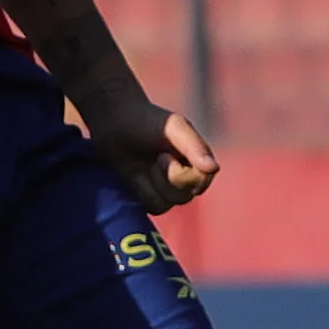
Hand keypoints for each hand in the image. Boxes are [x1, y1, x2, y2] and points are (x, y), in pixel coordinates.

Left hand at [88, 96, 219, 212]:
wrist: (114, 121)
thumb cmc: (146, 121)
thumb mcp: (175, 128)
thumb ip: (195, 147)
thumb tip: (214, 168)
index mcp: (199, 160)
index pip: (201, 182)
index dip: (180, 174)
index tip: (164, 154)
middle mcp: (188, 177)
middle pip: (183, 197)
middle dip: (164, 178)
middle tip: (155, 157)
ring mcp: (168, 188)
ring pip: (167, 204)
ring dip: (151, 185)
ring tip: (144, 165)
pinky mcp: (150, 195)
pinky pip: (151, 207)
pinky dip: (141, 192)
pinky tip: (136, 175)